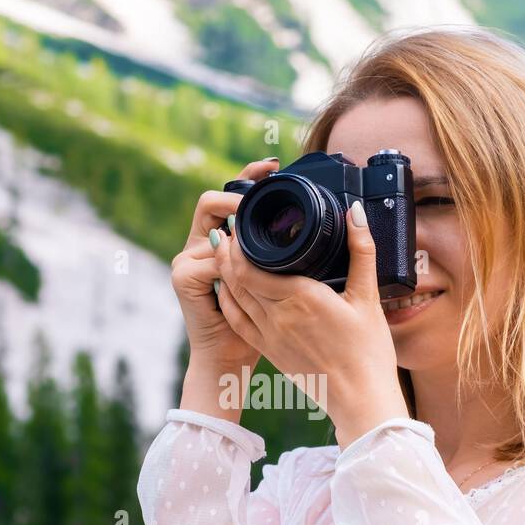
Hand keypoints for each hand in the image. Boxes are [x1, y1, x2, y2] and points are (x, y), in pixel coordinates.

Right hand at [171, 158, 278, 419]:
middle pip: (214, 200)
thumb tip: (338, 222)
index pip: (233, 199)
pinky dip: (226, 251)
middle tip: (265, 178)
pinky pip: (207, 257)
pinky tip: (244, 241)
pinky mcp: (186, 278)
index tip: (274, 165)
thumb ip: (294, 255)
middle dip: (239, 189)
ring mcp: (189, 259)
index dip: (249, 177)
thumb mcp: (284, 285)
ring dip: (232, 211)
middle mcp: (203, 245)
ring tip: (256, 207)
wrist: (230, 359)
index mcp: (227, 243)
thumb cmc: (263, 327)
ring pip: (209, 220)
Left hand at [212, 198, 409, 446]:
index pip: (250, 265)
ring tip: (226, 252)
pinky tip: (229, 288)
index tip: (240, 222)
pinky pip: (238, 320)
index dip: (238, 242)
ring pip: (233, 297)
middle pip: (236, 277)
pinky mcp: (268, 351)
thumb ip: (361, 251)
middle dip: (228, 251)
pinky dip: (229, 300)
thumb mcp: (368, 297)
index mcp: (299, 298)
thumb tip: (355, 213)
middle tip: (230, 229)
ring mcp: (269, 336)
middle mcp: (277, 316)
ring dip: (225, 273)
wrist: (359, 399)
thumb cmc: (368, 351)